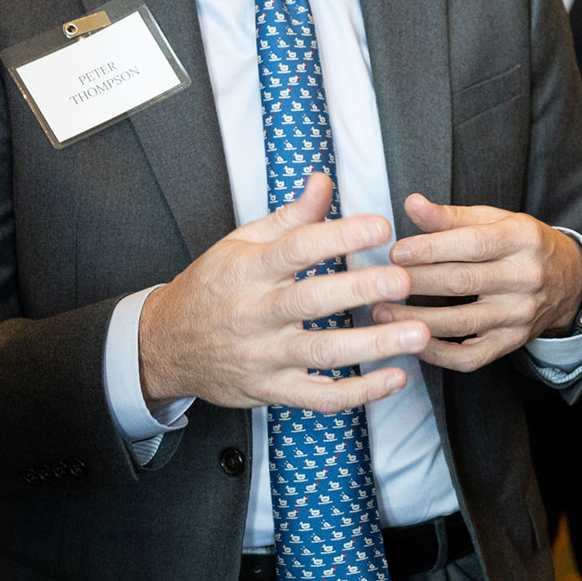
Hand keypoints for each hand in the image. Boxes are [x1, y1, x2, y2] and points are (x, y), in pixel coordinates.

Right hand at [138, 173, 430, 411]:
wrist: (163, 346)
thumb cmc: (211, 289)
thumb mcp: (240, 244)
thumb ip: (289, 217)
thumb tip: (323, 182)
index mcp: (248, 270)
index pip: (296, 249)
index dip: (340, 235)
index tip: (381, 226)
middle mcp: (255, 314)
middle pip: (312, 301)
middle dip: (362, 289)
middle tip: (403, 280)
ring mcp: (264, 356)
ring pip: (322, 353)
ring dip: (374, 345)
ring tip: (418, 334)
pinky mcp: (272, 390)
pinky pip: (320, 397)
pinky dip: (360, 393)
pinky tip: (395, 378)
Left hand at [378, 193, 581, 371]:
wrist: (569, 281)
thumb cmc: (522, 245)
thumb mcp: (496, 220)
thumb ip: (451, 216)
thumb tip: (411, 204)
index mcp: (522, 239)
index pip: (472, 244)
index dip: (430, 248)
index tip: (395, 251)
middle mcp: (525, 277)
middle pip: (462, 282)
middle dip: (416, 282)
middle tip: (377, 281)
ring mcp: (520, 315)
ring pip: (461, 322)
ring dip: (416, 319)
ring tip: (380, 312)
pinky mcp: (512, 343)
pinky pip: (470, 357)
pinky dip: (437, 354)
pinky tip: (411, 341)